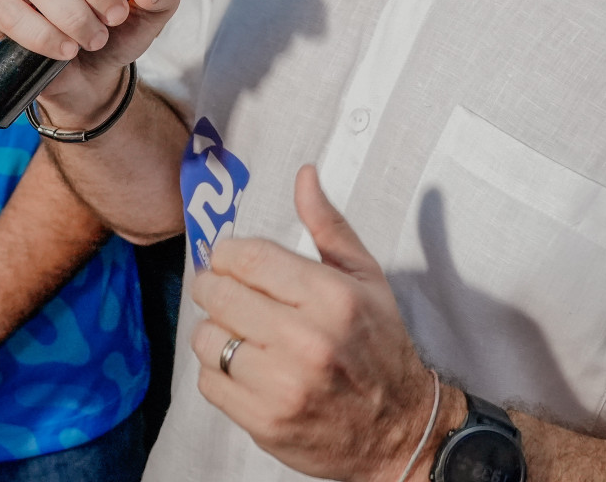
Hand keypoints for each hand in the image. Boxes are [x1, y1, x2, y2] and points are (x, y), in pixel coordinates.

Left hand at [189, 166, 447, 481]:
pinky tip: (245, 369)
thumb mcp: (366, 278)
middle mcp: (306, 340)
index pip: (248, 258)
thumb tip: (304, 175)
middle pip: (219, 294)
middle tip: (228, 295)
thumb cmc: (380, 346)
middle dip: (216, 288)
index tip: (229, 260)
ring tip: (241, 335)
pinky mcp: (265, 422)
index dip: (226, 254)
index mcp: (332, 297)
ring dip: (216, 333)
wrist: (399, 429)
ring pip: (206, 338)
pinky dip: (218, 373)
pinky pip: (208, 382)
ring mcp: (283, 385)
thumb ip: (328, 226)